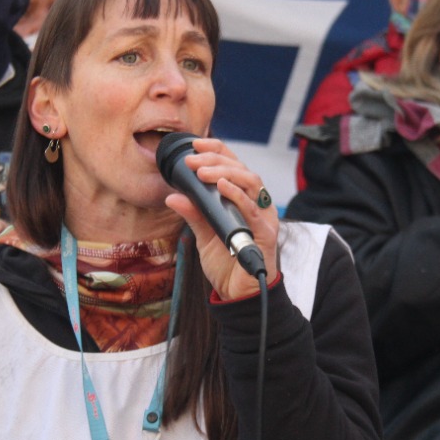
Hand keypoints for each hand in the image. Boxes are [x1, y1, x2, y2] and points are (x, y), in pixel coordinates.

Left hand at [163, 136, 279, 300]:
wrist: (238, 295)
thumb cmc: (227, 263)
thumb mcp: (204, 235)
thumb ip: (194, 214)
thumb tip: (173, 195)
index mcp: (243, 200)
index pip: (234, 166)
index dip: (218, 151)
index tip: (195, 145)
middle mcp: (257, 204)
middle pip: (242, 169)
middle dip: (216, 160)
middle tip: (192, 161)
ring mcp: (264, 217)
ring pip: (251, 182)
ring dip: (226, 173)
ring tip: (203, 172)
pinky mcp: (266, 234)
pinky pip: (254, 210)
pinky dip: (238, 196)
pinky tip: (222, 187)